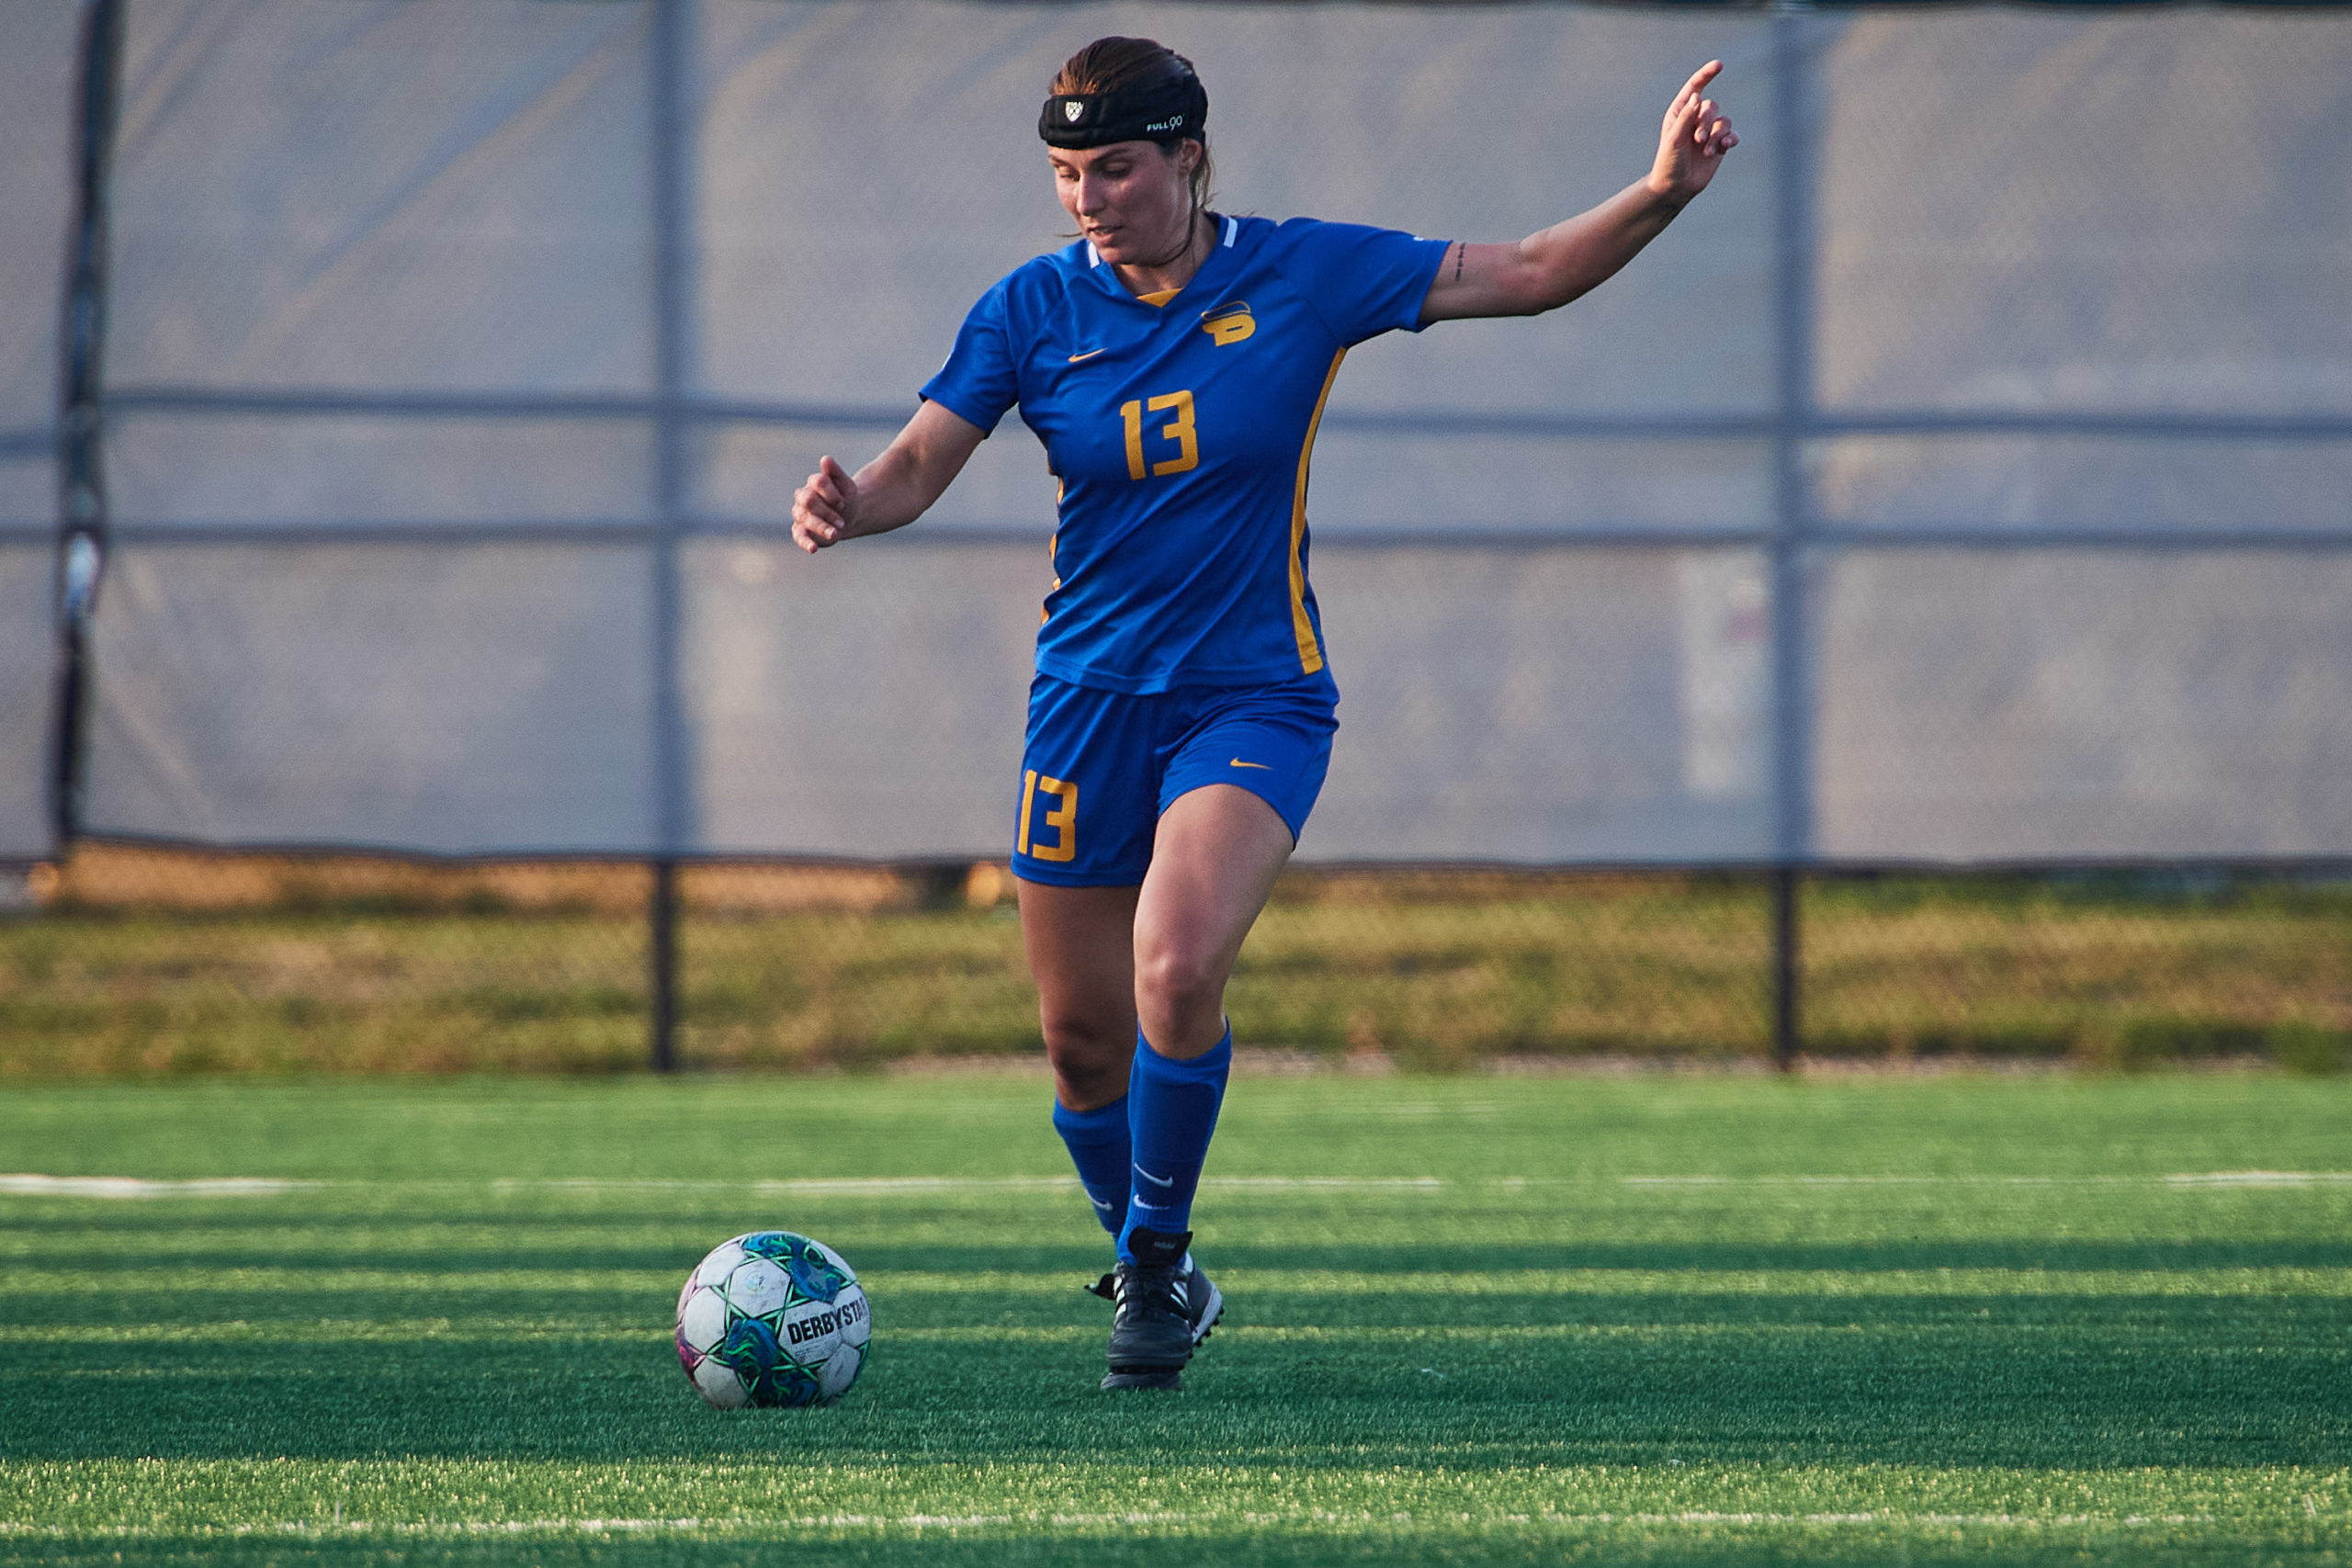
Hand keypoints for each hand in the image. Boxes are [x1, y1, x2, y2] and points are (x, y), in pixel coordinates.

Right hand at [791, 455, 858, 552]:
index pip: (817, 482)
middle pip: (808, 500)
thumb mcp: (847, 485)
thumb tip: (825, 459)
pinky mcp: (801, 530)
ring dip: (821, 526)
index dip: (831, 494)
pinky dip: (805, 542)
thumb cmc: (847, 498)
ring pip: (804, 518)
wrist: (850, 516)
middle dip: (827, 511)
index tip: (843, 502)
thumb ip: (836, 472)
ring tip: (836, 533)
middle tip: (842, 521)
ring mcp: (800, 513)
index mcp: (814, 482)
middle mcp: (803, 496)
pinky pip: (798, 535)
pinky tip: (814, 549)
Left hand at [1648, 61, 1737, 206]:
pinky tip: (1725, 147)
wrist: (1675, 187)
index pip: (1695, 87)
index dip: (1707, 74)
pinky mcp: (1719, 145)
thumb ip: (1686, 116)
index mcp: (1680, 112)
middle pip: (1712, 107)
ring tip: (1706, 151)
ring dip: (1717, 135)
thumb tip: (1698, 96)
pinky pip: (1732, 134)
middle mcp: (1695, 119)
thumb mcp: (1674, 138)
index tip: (1719, 65)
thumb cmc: (1669, 162)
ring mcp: (1709, 132)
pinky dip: (1730, 139)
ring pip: (1724, 121)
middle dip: (1707, 122)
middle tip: (1697, 140)